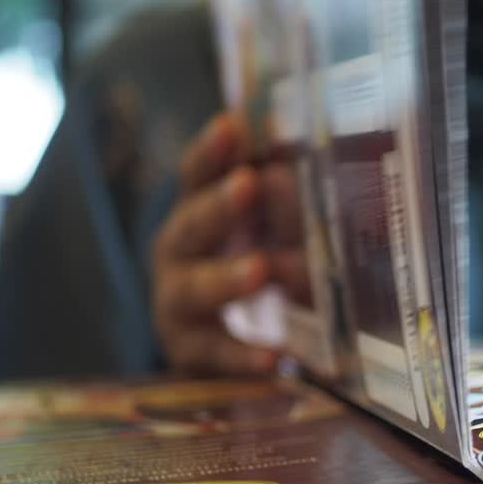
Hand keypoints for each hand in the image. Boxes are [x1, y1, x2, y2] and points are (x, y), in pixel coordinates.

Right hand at [152, 112, 280, 375]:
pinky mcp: (190, 352)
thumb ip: (284, 199)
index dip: (213, 150)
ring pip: (193, 287)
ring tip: (260, 269)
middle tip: (249, 185)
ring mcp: (177, 302)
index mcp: (197, 210)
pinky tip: (275, 358)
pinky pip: (216, 353)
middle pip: (191, 223)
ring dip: (226, 277)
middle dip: (219, 205)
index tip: (233, 125)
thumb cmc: (249, 266)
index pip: (198, 174)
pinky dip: (243, 355)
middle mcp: (177, 251)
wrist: (214, 346)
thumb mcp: (269, 229)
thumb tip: (305, 164)